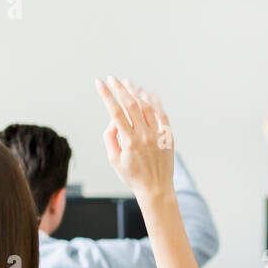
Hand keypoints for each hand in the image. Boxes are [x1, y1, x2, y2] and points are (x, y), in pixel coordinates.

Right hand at [95, 76, 173, 199]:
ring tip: (129, 84)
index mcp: (129, 141)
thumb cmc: (133, 177)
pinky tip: (149, 93)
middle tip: (112, 78)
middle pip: (132, 104)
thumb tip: (113, 121)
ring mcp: (158, 135)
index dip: (106, 95)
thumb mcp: (114, 160)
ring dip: (137, 93)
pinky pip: (162, 114)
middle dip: (120, 88)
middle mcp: (144, 135)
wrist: (156, 189)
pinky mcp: (167, 136)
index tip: (99, 83)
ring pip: (147, 106)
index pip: (115, 111)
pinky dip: (155, 102)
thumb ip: (110, 138)